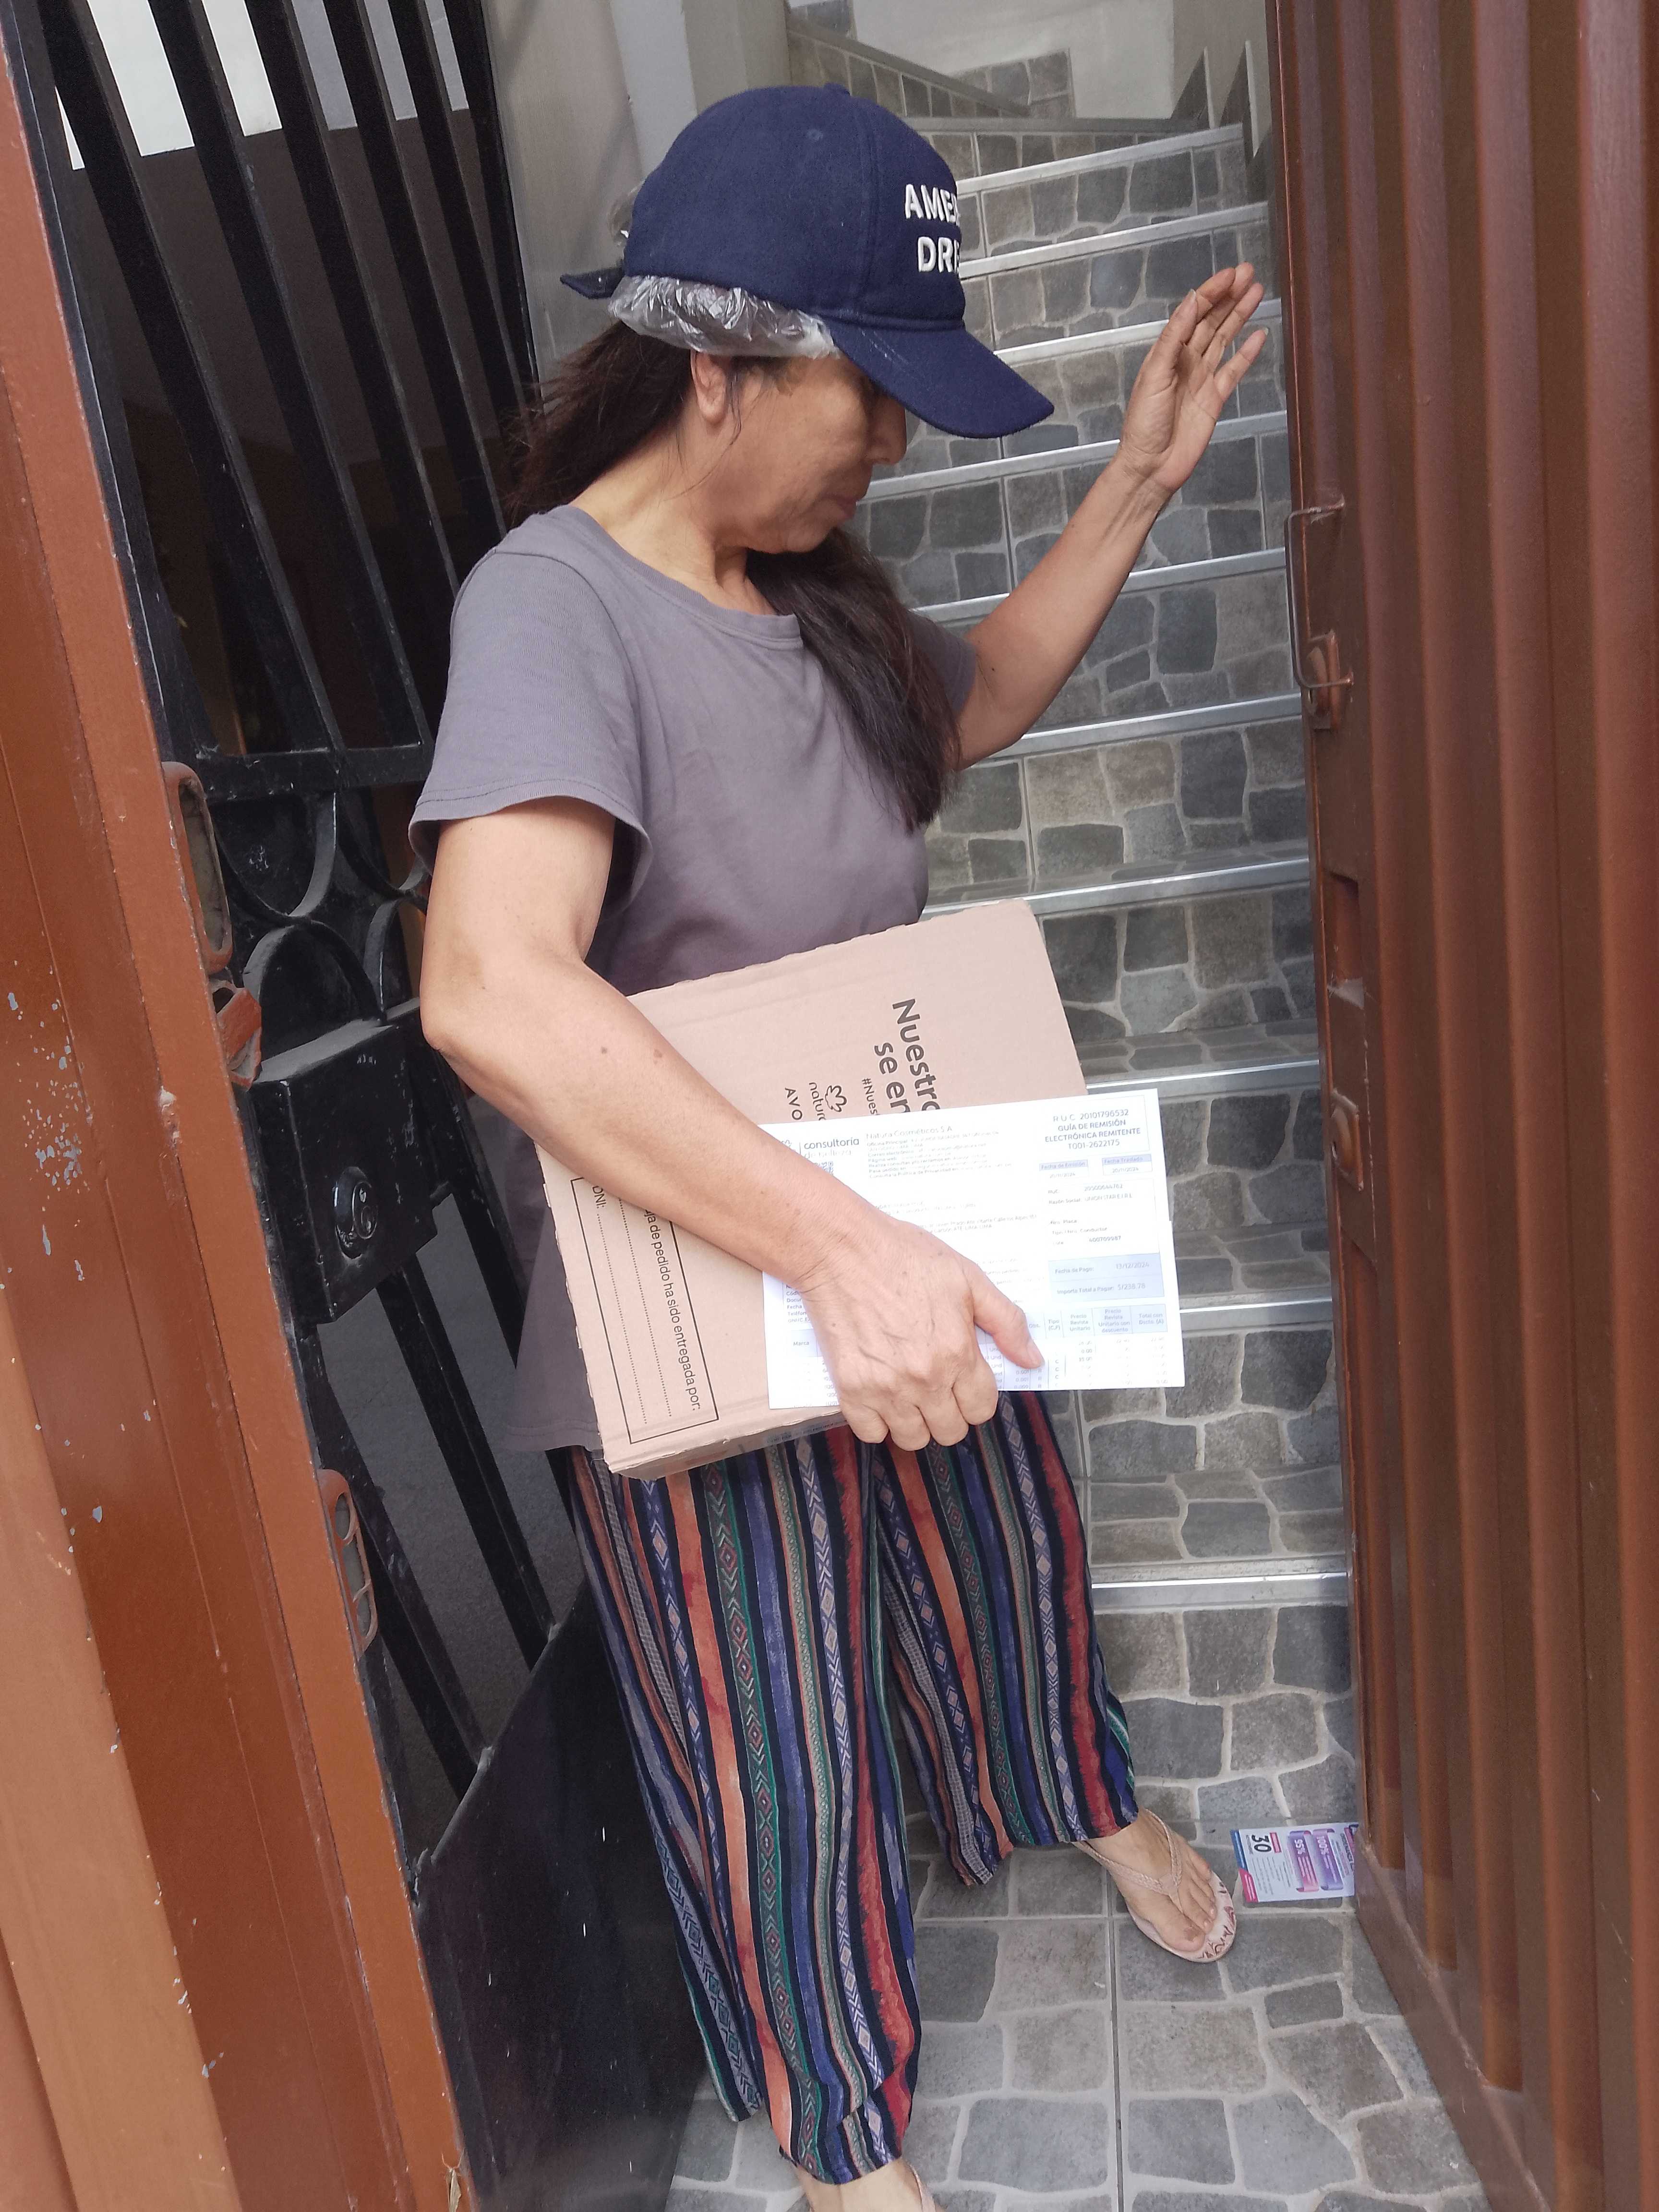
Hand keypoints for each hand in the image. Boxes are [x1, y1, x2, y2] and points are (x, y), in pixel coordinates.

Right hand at [796, 1209, 1041, 1450]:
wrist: (842, 1249)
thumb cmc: (904, 1256)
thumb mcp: (968, 1278)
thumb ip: (1006, 1322)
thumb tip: (1032, 1360)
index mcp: (957, 1352)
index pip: (982, 1408)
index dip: (977, 1396)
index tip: (965, 1380)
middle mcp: (924, 1377)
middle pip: (951, 1430)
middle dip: (950, 1411)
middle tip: (938, 1385)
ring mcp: (885, 1387)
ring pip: (913, 1438)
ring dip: (916, 1421)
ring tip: (910, 1393)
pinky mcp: (850, 1388)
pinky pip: (870, 1433)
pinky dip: (877, 1422)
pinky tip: (881, 1396)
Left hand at [1115, 264, 1267, 498]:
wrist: (1151, 465)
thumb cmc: (1144, 423)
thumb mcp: (1154, 375)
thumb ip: (1173, 338)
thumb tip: (1192, 302)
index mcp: (1167, 352)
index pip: (1193, 313)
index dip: (1212, 292)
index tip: (1231, 274)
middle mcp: (1185, 361)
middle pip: (1212, 321)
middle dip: (1229, 296)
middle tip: (1249, 272)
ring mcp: (1202, 379)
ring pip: (1225, 339)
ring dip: (1239, 315)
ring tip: (1257, 291)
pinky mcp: (1215, 399)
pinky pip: (1234, 370)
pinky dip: (1246, 353)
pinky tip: (1259, 334)